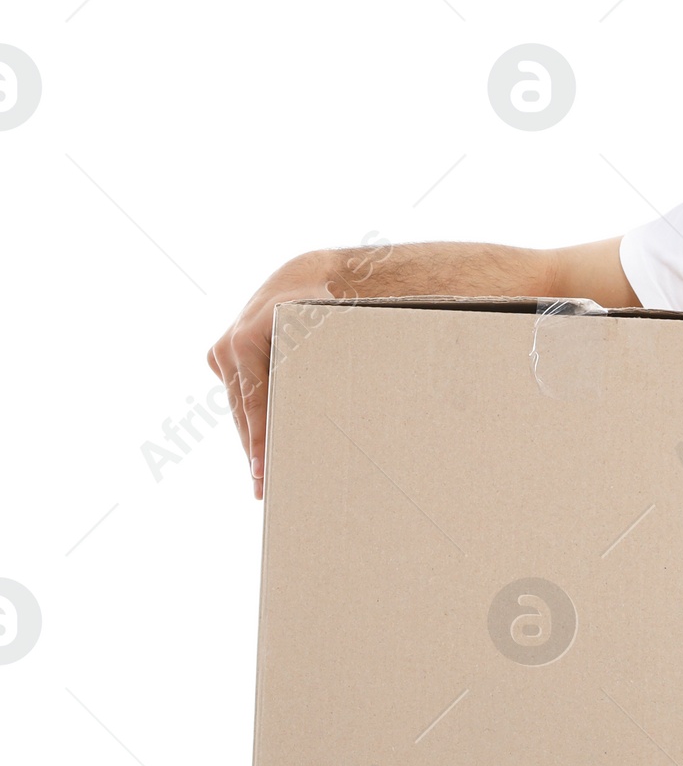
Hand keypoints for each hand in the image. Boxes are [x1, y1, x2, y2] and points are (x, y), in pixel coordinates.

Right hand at [206, 244, 387, 498]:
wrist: (308, 276)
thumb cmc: (328, 303)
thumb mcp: (334, 329)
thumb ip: (346, 355)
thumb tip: (377, 388)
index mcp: (249, 340)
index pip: (256, 404)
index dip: (260, 442)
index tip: (263, 472)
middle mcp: (230, 346)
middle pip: (245, 412)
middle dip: (255, 451)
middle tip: (265, 489)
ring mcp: (222, 352)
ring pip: (240, 408)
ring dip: (250, 441)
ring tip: (262, 478)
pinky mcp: (223, 356)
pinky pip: (240, 397)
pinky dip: (251, 421)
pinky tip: (261, 449)